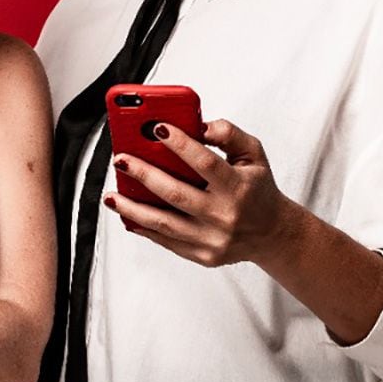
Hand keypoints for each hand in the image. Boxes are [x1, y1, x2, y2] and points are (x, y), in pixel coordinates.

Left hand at [105, 118, 300, 269]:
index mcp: (239, 187)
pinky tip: (127, 214)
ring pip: (164, 223)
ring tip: (111, 196)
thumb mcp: (253, 155)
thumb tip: (198, 125)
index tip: (157, 129)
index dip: (180, 145)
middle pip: (177, 194)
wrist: (271, 233)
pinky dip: (144, 227)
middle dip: (144, 175)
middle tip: (121, 160)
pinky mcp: (203, 255)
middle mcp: (225, 215)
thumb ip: (228, 134)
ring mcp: (213, 239)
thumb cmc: (257, 189)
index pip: (206, 163)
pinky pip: (167, 241)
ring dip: (133, 208)